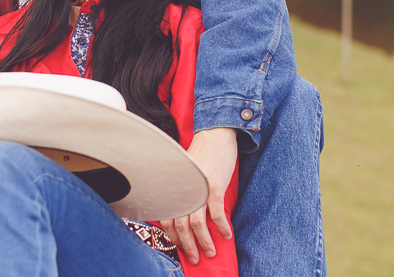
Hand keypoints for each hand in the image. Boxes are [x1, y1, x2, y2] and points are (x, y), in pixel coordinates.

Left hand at [160, 127, 237, 264]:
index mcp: (175, 187)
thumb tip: (185, 211)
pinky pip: (217, 214)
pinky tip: (226, 235)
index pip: (167, 218)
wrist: (215, 134)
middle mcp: (184, 190)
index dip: (172, 236)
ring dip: (204, 241)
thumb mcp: (186, 173)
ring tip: (210, 252)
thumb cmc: (202, 154)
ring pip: (197, 224)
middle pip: (180, 225)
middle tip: (194, 258)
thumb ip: (183, 191)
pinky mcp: (214, 187)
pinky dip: (222, 227)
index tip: (179, 246)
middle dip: (187, 245)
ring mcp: (199, 189)